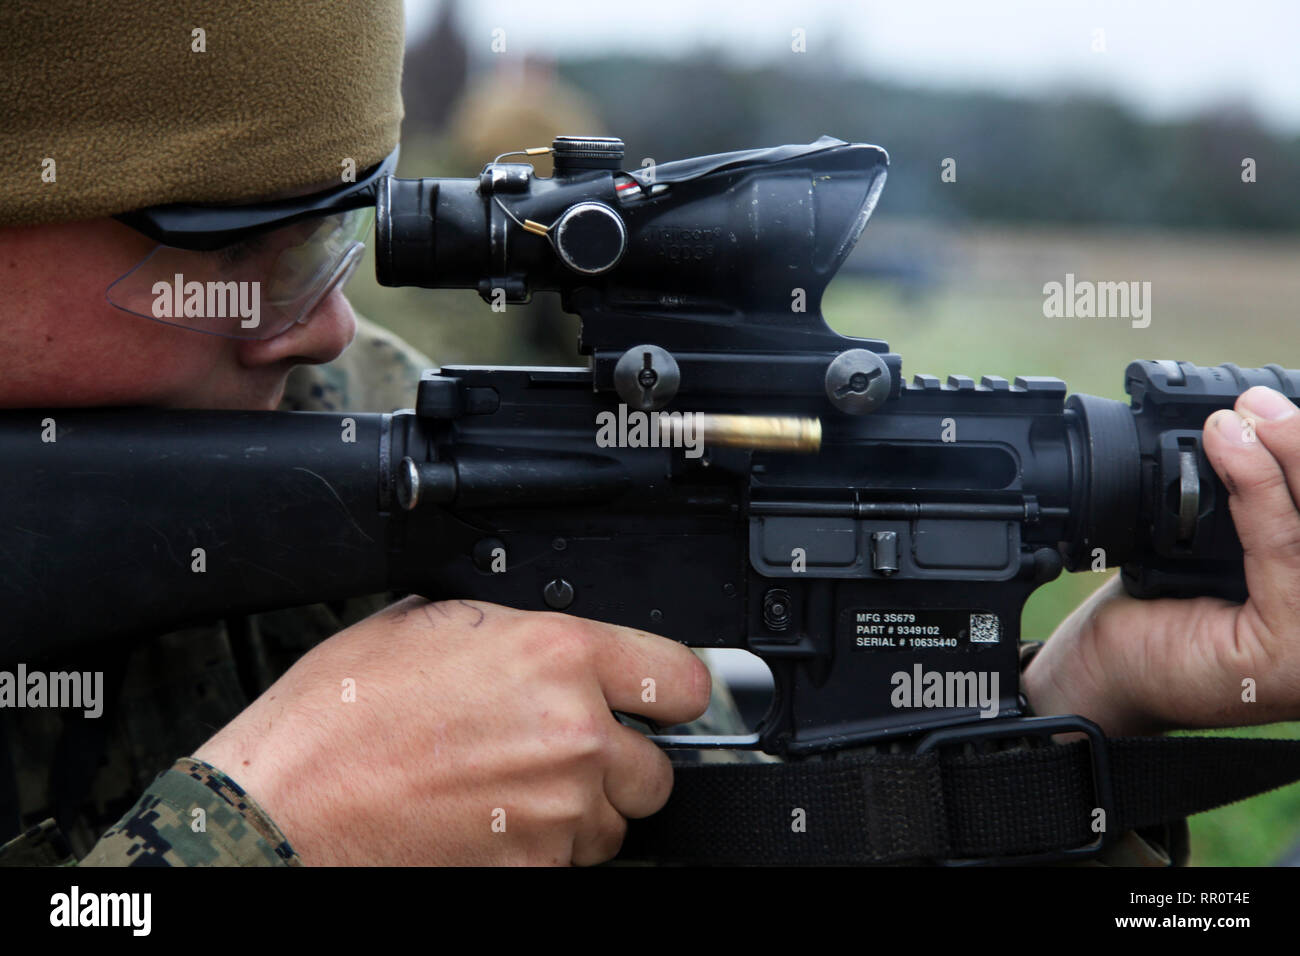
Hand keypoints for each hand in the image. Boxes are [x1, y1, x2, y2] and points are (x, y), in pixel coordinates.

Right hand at [194, 597, 709, 864]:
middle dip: (618, 761)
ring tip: (511, 790)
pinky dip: (546, 850)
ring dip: (582, 810)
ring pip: (617, 822)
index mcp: (555, 655)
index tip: (662, 699)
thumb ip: (506, 630)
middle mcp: (573, 733)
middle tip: (561, 752)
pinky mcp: (537, 871)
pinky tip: (492, 823)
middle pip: (657, 766)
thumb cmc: (337, 721)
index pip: (681, 679)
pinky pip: (573, 861)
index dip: (672, 690)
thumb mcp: (424, 626)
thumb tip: (534, 635)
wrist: (286, 811)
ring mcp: (559, 811)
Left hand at [1024, 385, 1299, 734]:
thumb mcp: (1225, 547)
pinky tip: (1231, 452)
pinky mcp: (1288, 652)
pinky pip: (1286, 554)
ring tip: (1242, 417)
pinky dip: (1261, 494)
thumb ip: (1261, 502)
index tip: (1287, 398)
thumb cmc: (1166, 609)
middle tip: (1260, 400)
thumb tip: (1265, 415)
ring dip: (1287, 457)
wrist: (1106, 669)